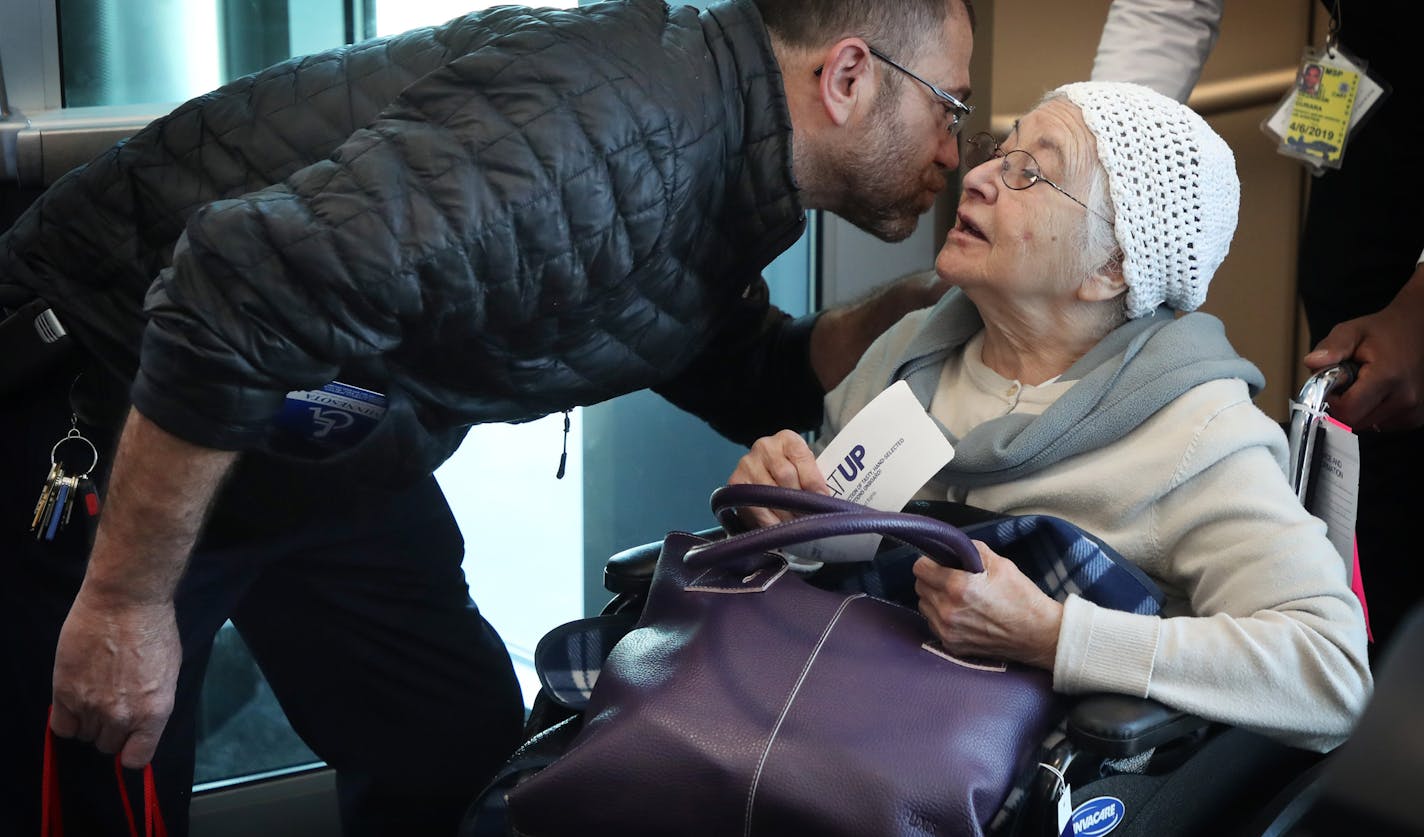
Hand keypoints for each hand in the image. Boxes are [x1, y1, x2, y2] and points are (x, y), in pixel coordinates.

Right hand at [50, 586, 180, 768]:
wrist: (125, 602)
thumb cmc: (154, 630)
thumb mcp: (169, 672)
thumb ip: (153, 704)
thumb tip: (141, 724)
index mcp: (154, 712)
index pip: (137, 759)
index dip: (132, 750)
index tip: (130, 741)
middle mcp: (122, 715)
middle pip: (108, 745)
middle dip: (111, 730)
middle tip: (113, 705)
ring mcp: (91, 706)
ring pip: (84, 735)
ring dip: (89, 721)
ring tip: (96, 694)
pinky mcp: (65, 692)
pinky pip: (61, 726)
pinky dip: (67, 719)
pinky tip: (75, 702)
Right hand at [727, 429, 827, 527]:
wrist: (765, 479)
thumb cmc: (793, 475)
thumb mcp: (806, 470)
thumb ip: (815, 479)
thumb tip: (825, 502)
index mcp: (787, 439)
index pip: (802, 457)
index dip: (813, 480)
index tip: (822, 499)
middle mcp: (765, 447)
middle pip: (786, 476)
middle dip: (799, 500)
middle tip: (810, 518)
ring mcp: (747, 463)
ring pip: (770, 493)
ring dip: (786, 513)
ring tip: (797, 525)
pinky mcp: (735, 482)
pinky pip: (755, 506)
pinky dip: (769, 520)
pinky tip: (779, 527)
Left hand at [913, 540, 1062, 669]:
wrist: (1039, 634)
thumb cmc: (1022, 598)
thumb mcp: (1000, 564)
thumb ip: (971, 550)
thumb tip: (952, 546)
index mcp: (958, 587)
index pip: (920, 568)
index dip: (929, 562)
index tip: (939, 562)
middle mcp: (947, 611)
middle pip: (920, 587)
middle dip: (931, 579)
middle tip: (950, 578)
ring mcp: (948, 631)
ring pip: (924, 606)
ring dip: (934, 598)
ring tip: (956, 597)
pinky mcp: (952, 645)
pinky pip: (933, 624)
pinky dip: (941, 617)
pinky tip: (961, 614)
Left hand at [1303, 267, 1423, 430]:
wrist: (1418, 330)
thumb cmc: (1384, 332)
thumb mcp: (1352, 331)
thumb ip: (1331, 347)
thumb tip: (1312, 362)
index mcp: (1387, 377)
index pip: (1346, 411)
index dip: (1331, 401)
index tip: (1332, 386)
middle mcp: (1404, 399)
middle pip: (1355, 422)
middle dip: (1343, 405)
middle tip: (1348, 383)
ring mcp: (1412, 411)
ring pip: (1367, 426)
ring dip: (1358, 410)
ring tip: (1365, 385)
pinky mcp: (1415, 418)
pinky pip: (1381, 425)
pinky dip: (1373, 413)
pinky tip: (1378, 393)